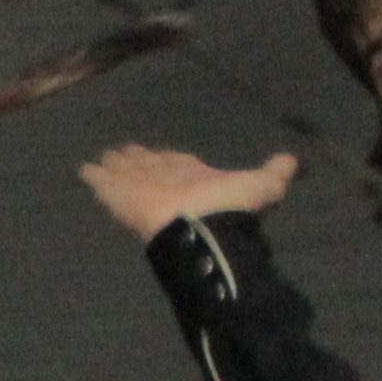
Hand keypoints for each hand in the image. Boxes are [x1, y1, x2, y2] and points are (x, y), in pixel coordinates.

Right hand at [83, 143, 300, 240]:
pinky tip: (84, 170)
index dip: (170, 160)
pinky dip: (95, 177)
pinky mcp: (123, 198)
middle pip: (151, 169)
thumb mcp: (264, 185)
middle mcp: (169, 184)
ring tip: (106, 156)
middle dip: (140, 161)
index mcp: (197, 181)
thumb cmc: (230, 208)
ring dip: (119, 166)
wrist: (204, 230)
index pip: (180, 166)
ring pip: (129, 174)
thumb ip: (277, 172)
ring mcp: (144, 192)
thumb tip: (297, 160)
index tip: (162, 153)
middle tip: (124, 150)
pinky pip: (106, 184)